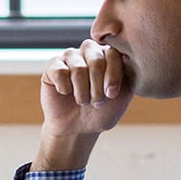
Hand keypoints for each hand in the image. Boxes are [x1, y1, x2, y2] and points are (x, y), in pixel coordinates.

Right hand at [36, 39, 131, 170]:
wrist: (77, 128)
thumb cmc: (102, 111)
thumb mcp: (122, 95)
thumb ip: (128, 74)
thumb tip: (125, 56)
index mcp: (108, 55)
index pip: (114, 53)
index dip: (113, 76)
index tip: (111, 95)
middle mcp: (89, 51)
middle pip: (96, 60)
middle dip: (98, 87)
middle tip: (96, 102)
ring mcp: (70, 56)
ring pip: (78, 69)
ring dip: (82, 92)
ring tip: (82, 101)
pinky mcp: (53, 65)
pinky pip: (60, 72)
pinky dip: (65, 89)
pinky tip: (66, 94)